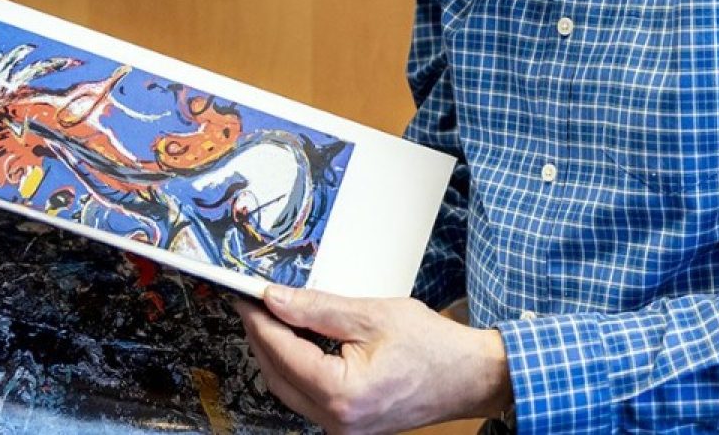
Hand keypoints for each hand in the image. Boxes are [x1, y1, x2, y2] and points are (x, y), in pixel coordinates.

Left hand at [235, 285, 512, 434]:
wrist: (470, 376)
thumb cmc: (433, 347)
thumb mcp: (372, 315)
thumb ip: (317, 308)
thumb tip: (276, 300)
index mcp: (342, 394)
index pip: (282, 352)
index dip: (261, 320)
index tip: (248, 296)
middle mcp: (337, 421)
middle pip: (278, 375)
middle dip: (262, 336)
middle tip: (255, 302)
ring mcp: (342, 428)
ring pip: (288, 389)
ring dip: (277, 353)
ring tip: (274, 316)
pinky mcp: (348, 425)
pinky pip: (307, 397)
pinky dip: (297, 369)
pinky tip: (297, 342)